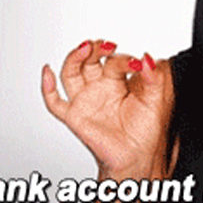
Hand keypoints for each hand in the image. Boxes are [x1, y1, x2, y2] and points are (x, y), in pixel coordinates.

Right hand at [41, 40, 171, 176]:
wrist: (137, 157)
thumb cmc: (144, 130)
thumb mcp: (155, 100)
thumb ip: (154, 78)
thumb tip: (148, 58)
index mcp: (117, 80)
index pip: (114, 61)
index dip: (124, 59)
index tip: (137, 63)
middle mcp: (98, 86)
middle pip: (89, 59)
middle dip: (96, 49)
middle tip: (107, 45)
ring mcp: (85, 100)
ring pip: (71, 73)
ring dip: (75, 58)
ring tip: (86, 48)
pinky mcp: (75, 116)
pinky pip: (55, 102)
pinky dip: (48, 87)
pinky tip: (47, 71)